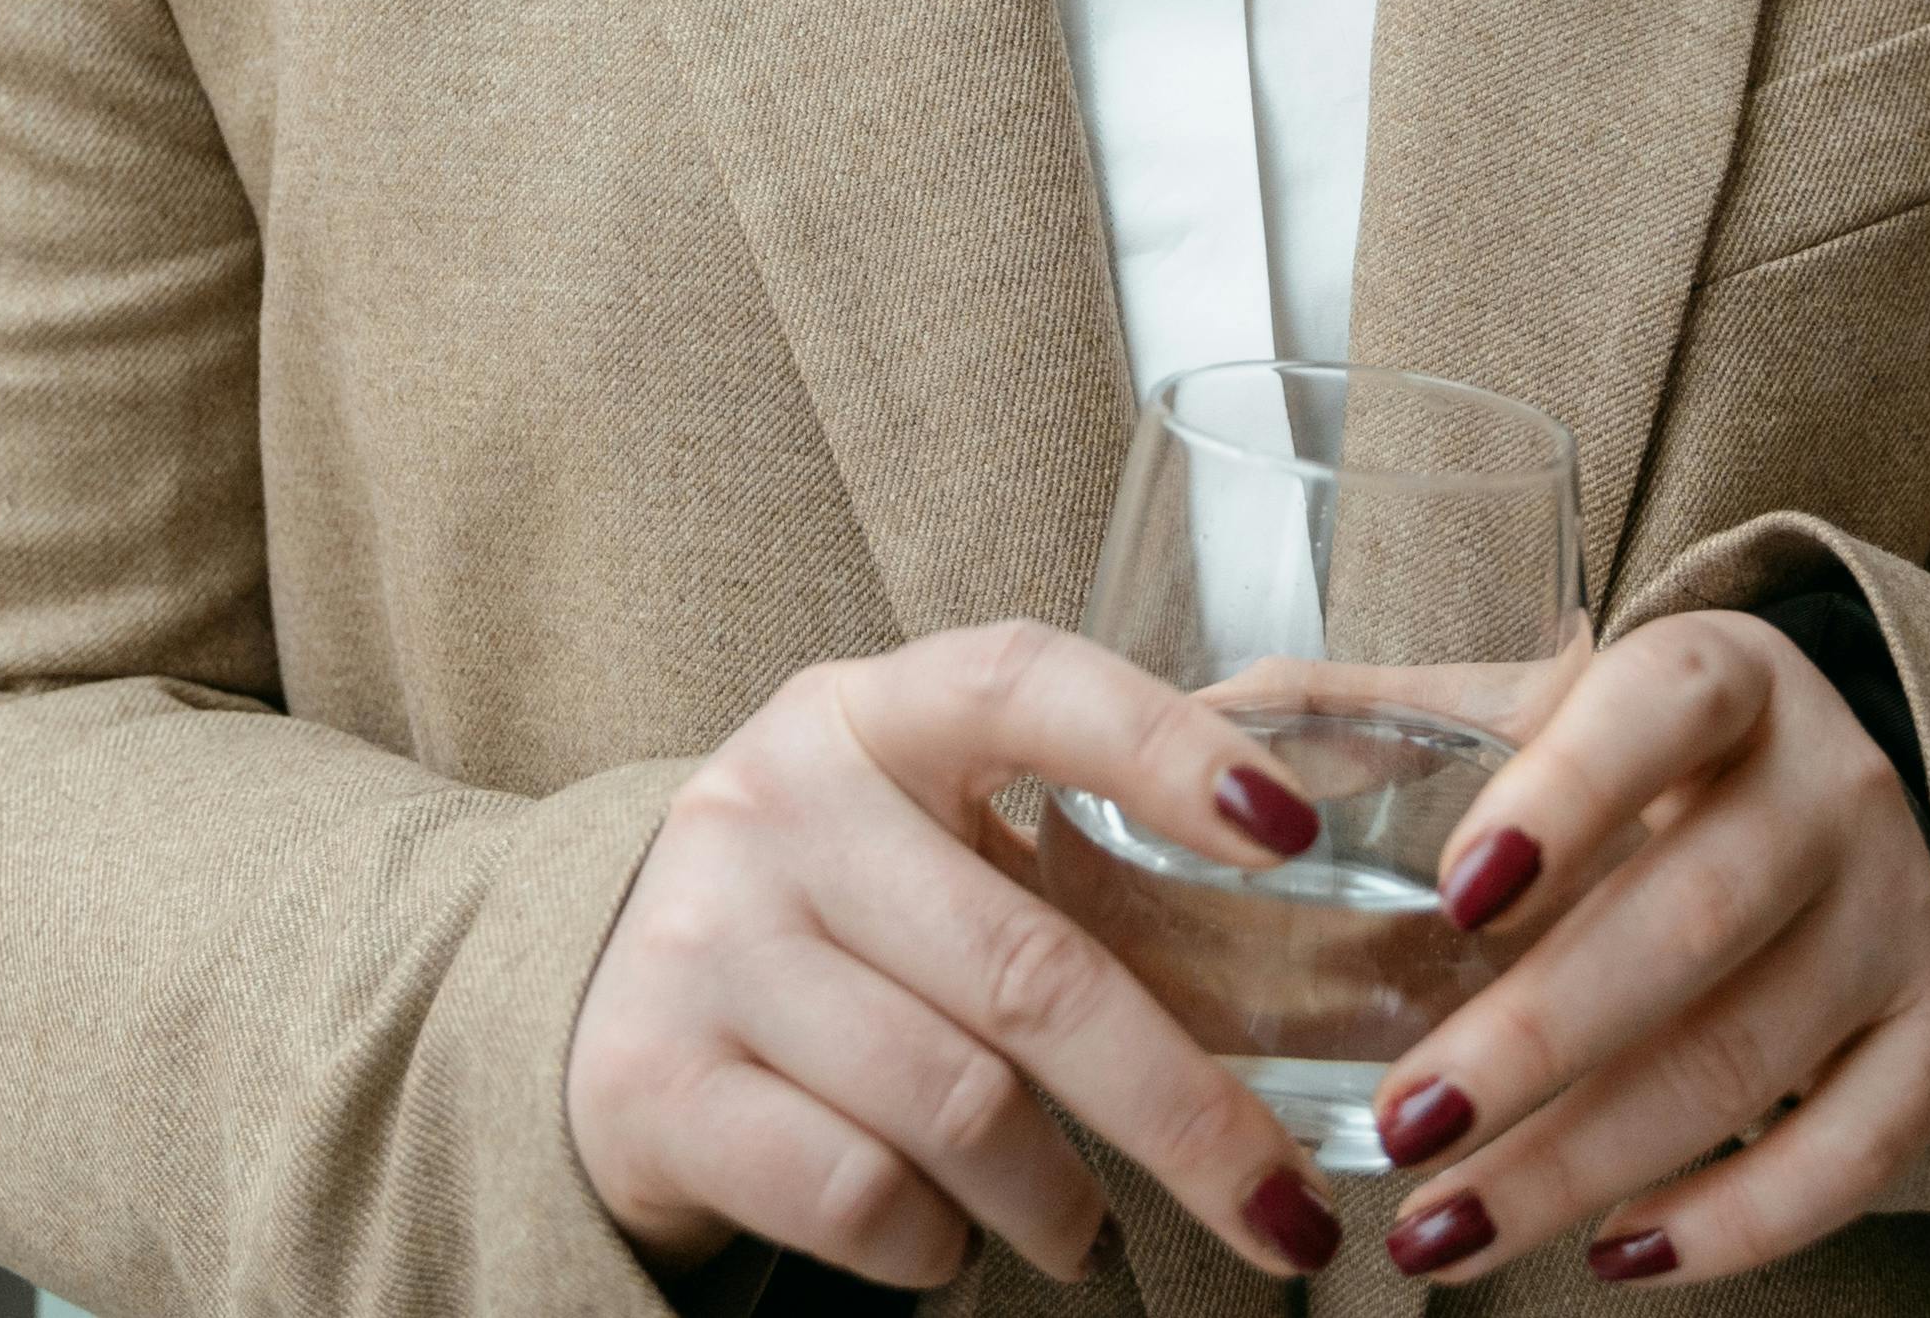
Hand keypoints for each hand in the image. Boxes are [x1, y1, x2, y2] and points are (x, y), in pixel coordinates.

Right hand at [566, 621, 1360, 1292]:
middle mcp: (774, 802)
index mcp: (868, 715)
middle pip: (1029, 970)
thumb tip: (1319, 872)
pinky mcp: (653, 1078)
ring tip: (1080, 1226)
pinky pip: (859, 1192)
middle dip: (1186, 1114)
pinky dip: (935, 1247)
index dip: (1161, 747)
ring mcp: (705, 939)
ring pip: (958, 1104)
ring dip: (1058, 1200)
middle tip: (1286, 1213)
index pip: (1021, 682)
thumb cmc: (837, 927)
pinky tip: (943, 1238)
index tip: (1292, 831)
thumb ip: (1069, 840)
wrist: (610, 1024)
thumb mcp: (922, 838)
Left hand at [1349, 609, 1929, 1287]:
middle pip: (1692, 918)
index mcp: (1721, 672)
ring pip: (1748, 1056)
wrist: (1836, 783)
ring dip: (1586, 1161)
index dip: (1567, 797)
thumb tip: (1185, 737)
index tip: (1456, 895)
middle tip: (1400, 1124)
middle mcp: (1830, 783)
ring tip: (1441, 1228)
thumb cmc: (1633, 749)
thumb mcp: (1531, 697)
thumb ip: (1375, 712)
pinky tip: (1617, 1254)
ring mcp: (1897, 911)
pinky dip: (1740, 1220)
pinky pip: (1857, 1150)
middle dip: (1535, 1041)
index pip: (1657, 709)